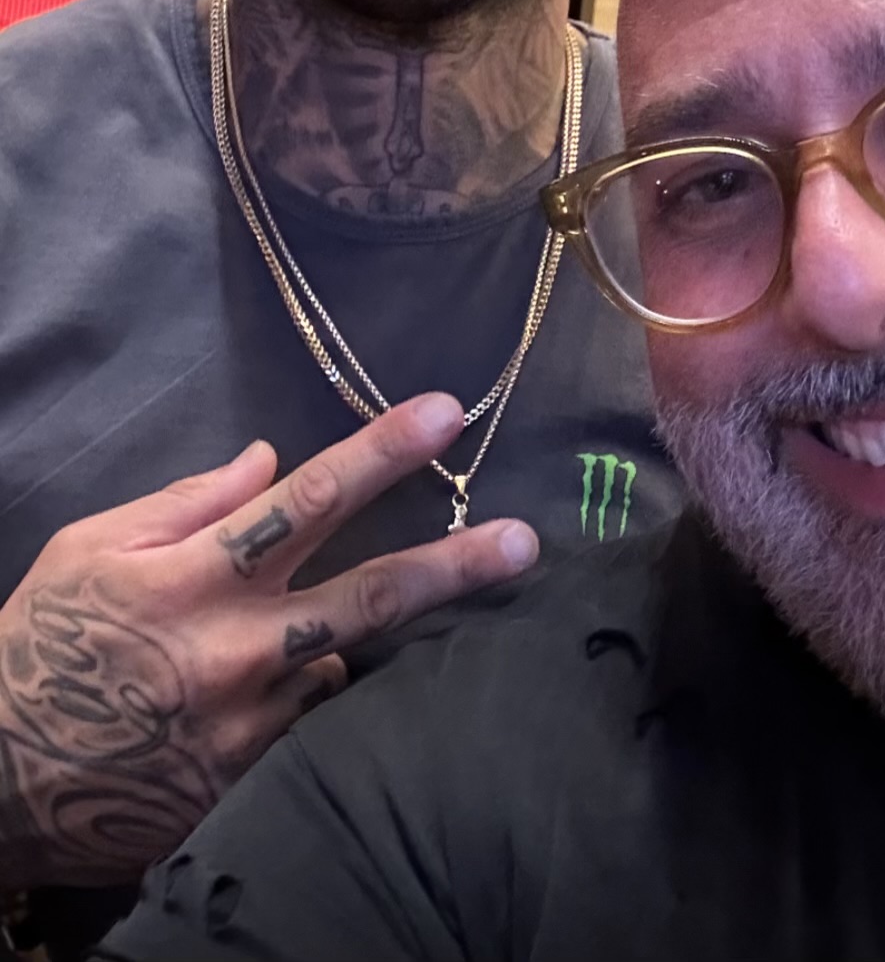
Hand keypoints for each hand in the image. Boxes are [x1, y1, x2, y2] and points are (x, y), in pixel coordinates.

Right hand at [0, 394, 537, 890]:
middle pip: (369, 597)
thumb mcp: (91, 548)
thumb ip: (188, 501)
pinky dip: (322, 696)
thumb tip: (267, 458)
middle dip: (456, 566)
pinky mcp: (247, 785)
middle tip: (525, 541)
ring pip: (348, 666)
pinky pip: (315, 729)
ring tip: (373, 627)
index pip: (305, 499)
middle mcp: (234, 651)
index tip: (445, 410)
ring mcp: (248, 727)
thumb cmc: (42, 646)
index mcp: (193, 577)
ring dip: (374, 644)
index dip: (381, 449)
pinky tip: (317, 691)